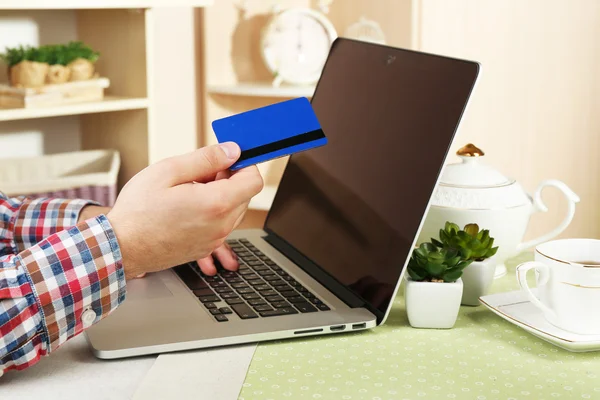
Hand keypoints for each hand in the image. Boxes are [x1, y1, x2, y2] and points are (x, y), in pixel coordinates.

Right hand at [107, 143, 262, 279]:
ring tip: (189, 190)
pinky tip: (187, 206)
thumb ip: (206, 159)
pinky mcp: (206, 247)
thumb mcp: (169, 171)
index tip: (228, 159)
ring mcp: (214, 239)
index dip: (244, 165)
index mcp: (216, 204)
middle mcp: (221, 225)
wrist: (121, 247)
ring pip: (234, 209)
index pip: (254, 181)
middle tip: (200, 173)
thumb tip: (232, 151)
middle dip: (229, 179)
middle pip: (245, 195)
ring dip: (220, 195)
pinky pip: (220, 224)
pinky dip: (211, 211)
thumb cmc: (138, 211)